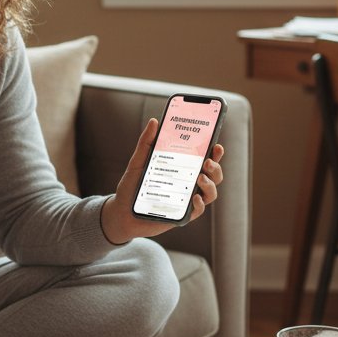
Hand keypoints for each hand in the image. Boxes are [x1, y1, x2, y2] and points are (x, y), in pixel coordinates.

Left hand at [100, 119, 224, 244]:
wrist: (121, 212)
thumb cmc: (132, 186)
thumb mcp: (138, 162)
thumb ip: (146, 142)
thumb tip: (154, 121)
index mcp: (183, 168)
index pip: (204, 158)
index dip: (214, 152)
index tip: (216, 144)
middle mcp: (189, 183)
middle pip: (213, 175)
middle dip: (216, 167)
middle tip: (207, 161)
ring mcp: (187, 200)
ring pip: (211, 192)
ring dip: (211, 184)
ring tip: (200, 177)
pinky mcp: (183, 215)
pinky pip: (198, 210)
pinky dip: (200, 203)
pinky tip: (194, 197)